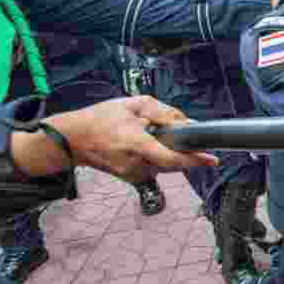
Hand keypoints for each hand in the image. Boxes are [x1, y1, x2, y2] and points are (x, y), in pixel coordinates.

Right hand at [40, 96, 217, 183]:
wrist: (72, 140)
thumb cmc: (99, 119)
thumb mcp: (131, 105)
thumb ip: (162, 113)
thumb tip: (186, 123)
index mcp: (135, 143)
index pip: (171, 157)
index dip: (194, 159)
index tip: (212, 159)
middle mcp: (135, 163)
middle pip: (173, 162)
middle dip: (183, 151)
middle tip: (183, 139)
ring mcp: (132, 173)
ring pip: (164, 166)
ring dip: (167, 152)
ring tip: (149, 137)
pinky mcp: (131, 177)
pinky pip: (154, 168)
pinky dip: (156, 157)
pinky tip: (143, 145)